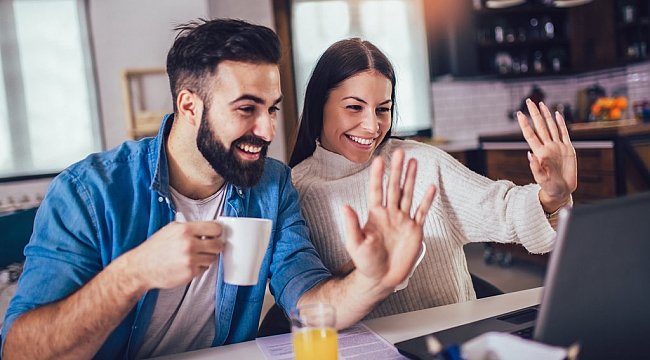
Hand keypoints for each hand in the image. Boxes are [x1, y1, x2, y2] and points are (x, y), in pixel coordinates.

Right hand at [127, 221, 222, 289]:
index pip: (215, 228)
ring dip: (207, 257)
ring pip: (213, 258)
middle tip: (209, 246)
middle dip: (215, 245)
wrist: (141, 268)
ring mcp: (190, 260)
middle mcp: (189, 244)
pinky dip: (200, 266)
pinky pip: (205, 268)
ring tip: (196, 255)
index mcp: (185, 230)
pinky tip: (189, 264)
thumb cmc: (155, 248)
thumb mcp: (171, 229)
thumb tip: (210, 228)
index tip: (215, 234)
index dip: (216, 232)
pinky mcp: (190, 273)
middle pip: (218, 244)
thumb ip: (191, 227)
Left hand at [343, 149, 435, 289]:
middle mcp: (389, 214)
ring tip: (414, 161)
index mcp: (375, 215)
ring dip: (411, 178)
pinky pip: (421, 212)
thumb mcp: (354, 243)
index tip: (379, 159)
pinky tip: (431, 187)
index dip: (377, 175)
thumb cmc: (365, 263)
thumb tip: (345, 206)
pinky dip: (427, 200)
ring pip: (408, 194)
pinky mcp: (414, 230)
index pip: (376, 190)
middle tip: (400, 152)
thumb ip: (351, 224)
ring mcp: (402, 220)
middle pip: (394, 187)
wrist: (381, 278)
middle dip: (397, 169)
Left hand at [517, 99, 576, 211]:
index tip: (519, 114)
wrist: (561, 191)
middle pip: (540, 126)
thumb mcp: (541, 178)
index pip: (530, 134)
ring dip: (546, 115)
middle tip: (529, 101)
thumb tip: (529, 154)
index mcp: (540, 152)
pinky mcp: (568, 150)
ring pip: (551, 127)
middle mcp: (548, 147)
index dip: (525, 124)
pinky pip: (564, 133)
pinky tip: (557, 114)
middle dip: (534, 114)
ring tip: (541, 104)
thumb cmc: (549, 187)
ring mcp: (558, 147)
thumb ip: (535, 167)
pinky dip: (561, 123)